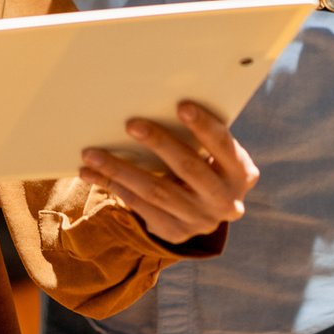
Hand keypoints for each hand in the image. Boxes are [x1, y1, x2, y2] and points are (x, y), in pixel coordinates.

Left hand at [80, 102, 259, 244]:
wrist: (207, 209)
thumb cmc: (206, 162)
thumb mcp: (215, 153)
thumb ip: (198, 136)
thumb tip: (157, 100)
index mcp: (241, 173)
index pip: (224, 146)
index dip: (204, 126)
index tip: (182, 106)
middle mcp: (225, 201)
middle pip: (188, 168)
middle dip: (159, 143)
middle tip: (131, 123)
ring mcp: (200, 220)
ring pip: (155, 191)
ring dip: (120, 169)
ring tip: (92, 153)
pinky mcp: (175, 233)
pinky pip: (140, 207)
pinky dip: (114, 186)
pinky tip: (92, 173)